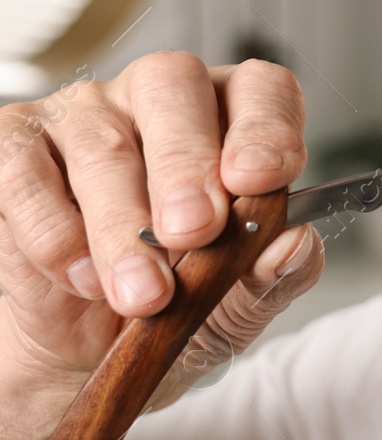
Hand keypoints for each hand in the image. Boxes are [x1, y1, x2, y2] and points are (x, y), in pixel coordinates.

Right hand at [0, 53, 323, 406]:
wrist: (87, 350)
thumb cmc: (176, 305)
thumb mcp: (238, 304)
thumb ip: (274, 276)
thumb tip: (296, 245)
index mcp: (231, 118)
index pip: (260, 89)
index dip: (266, 125)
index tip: (262, 178)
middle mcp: (157, 99)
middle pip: (174, 88)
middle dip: (187, 165)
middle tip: (194, 232)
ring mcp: (83, 114)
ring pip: (103, 143)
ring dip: (124, 226)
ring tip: (144, 294)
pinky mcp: (15, 147)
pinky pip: (25, 172)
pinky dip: (56, 232)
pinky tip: (82, 279)